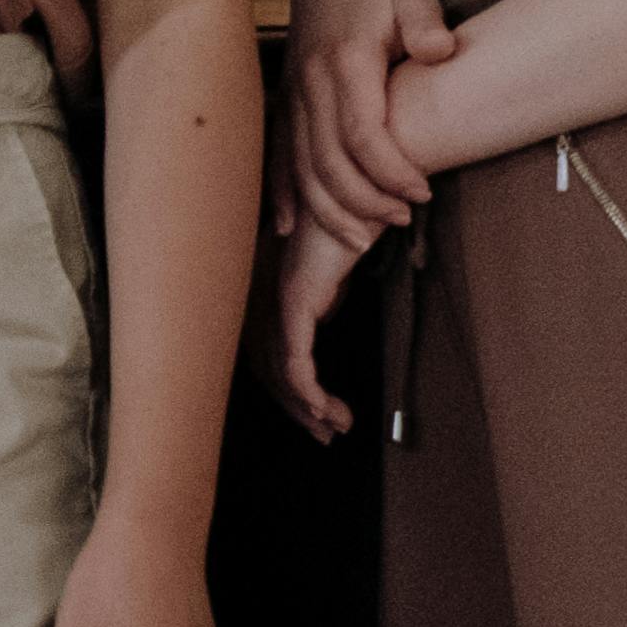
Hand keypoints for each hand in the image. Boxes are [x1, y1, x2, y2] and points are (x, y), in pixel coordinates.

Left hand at [257, 206, 375, 442]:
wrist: (363, 191)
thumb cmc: (349, 222)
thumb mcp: (329, 270)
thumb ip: (318, 297)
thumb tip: (320, 320)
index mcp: (267, 294)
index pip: (267, 357)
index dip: (289, 393)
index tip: (318, 417)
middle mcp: (264, 299)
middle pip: (269, 372)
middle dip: (298, 410)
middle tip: (326, 436)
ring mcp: (276, 300)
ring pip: (282, 373)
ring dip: (309, 406)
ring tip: (337, 426)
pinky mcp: (296, 301)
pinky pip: (296, 359)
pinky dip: (310, 390)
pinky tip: (325, 409)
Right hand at [282, 0, 457, 246]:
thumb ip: (425, 22)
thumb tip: (440, 50)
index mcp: (345, 62)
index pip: (361, 133)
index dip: (389, 171)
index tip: (422, 193)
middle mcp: (311, 85)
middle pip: (327, 162)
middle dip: (364, 201)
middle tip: (401, 220)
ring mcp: (293, 97)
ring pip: (301, 167)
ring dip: (329, 209)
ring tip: (363, 238)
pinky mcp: (286, 104)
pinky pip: (278, 156)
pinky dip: (284, 194)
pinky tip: (290, 228)